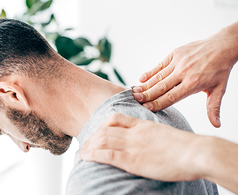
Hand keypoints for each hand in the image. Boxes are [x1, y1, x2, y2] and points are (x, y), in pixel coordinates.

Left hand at [79, 113, 205, 181]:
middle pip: (105, 129)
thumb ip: (151, 134)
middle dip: (92, 137)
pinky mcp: (132, 159)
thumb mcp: (164, 133)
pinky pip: (107, 154)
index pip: (116, 118)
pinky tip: (87, 157)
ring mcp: (132, 145)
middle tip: (86, 144)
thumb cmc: (184, 146)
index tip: (97, 132)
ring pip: (103, 140)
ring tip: (82, 153)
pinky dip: (94, 154)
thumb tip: (145, 141)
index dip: (102, 124)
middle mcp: (134, 132)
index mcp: (142, 124)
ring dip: (90, 146)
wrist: (195, 152)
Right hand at [133, 22, 237, 126]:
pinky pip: (160, 65)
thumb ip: (213, 108)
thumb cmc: (220, 69)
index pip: (172, 97)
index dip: (158, 103)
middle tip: (135, 100)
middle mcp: (184, 72)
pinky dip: (150, 72)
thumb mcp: (219, 89)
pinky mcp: (175, 53)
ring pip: (158, 76)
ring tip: (134, 92)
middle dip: (147, 95)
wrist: (222, 46)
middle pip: (161, 87)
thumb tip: (216, 125)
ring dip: (145, 85)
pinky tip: (141, 78)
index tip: (146, 108)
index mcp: (193, 83)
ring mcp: (178, 62)